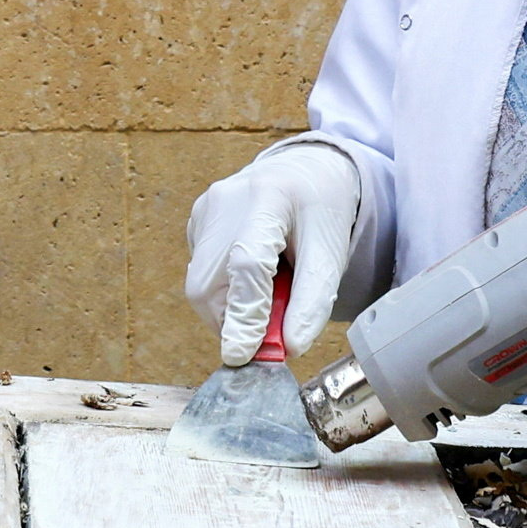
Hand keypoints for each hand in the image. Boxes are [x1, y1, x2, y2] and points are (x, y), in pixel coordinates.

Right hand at [180, 137, 368, 362]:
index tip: (243, 355)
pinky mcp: (196, 221)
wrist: (306, 172)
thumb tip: (289, 350)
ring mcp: (204, 209)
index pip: (246, 264)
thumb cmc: (321, 214)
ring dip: (231, 308)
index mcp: (270, 198)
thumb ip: (311, 304)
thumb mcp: (330, 256)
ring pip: (199, 286)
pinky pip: (200, 273)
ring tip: (268, 287)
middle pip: (208, 284)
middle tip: (271, 328)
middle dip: (234, 321)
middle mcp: (226, 200)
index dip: (244, 314)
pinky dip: (225, 290)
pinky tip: (252, 271)